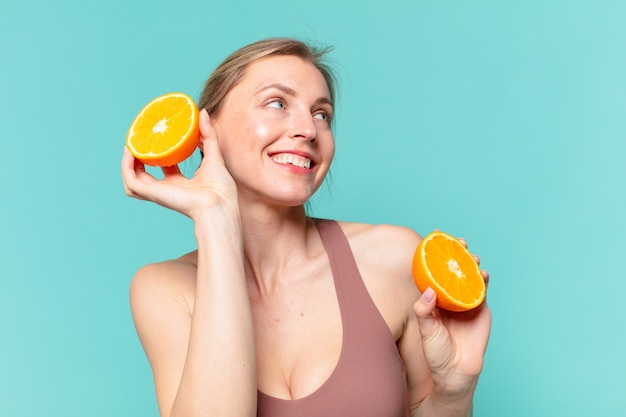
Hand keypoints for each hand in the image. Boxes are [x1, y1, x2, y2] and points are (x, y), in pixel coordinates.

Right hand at [121, 109, 238, 219]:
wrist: (219, 205)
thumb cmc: (221, 189)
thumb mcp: (214, 156)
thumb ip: (208, 136)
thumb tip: (203, 113)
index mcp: (182, 185)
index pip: (166, 169)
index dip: (160, 154)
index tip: (158, 139)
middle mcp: (168, 190)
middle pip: (145, 176)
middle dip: (139, 159)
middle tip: (139, 141)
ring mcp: (159, 193)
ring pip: (133, 181)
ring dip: (128, 164)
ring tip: (130, 146)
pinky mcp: (153, 193)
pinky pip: (131, 181)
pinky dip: (126, 168)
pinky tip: (130, 152)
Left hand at [413, 238, 491, 396]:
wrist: (455, 372)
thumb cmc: (436, 352)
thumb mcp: (426, 331)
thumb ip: (424, 312)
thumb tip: (428, 291)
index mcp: (433, 299)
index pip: (433, 273)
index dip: (434, 257)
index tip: (433, 238)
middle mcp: (449, 297)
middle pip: (453, 271)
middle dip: (457, 254)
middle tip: (458, 241)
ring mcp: (465, 302)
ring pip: (469, 277)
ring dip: (472, 264)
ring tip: (472, 255)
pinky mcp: (480, 310)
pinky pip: (482, 291)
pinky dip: (483, 280)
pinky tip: (483, 273)